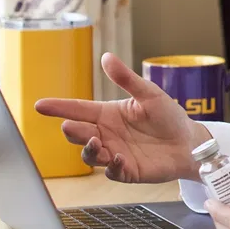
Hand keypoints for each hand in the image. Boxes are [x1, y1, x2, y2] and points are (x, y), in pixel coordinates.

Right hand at [34, 53, 210, 183]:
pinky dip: (112, 166)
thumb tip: (107, 57)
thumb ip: (127, 79)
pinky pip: (112, 172)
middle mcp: (106, 134)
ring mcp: (114, 153)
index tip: (40, 105)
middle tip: (70, 126)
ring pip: (90, 155)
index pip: (77, 109)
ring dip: (89, 150)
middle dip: (72, 130)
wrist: (190, 142)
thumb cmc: (169, 116)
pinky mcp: (127, 171)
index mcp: (107, 114)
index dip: (58, 107)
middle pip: (78, 133)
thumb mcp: (149, 94)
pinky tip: (118, 158)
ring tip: (96, 142)